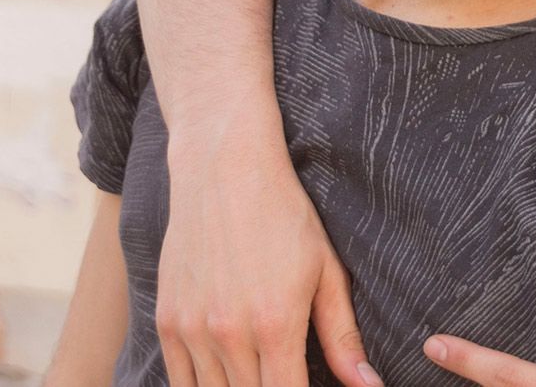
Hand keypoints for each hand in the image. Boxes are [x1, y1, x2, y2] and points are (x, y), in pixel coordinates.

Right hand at [155, 116, 380, 386]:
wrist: (225, 170)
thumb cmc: (286, 217)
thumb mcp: (326, 271)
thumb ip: (343, 336)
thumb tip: (368, 385)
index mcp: (276, 324)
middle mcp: (229, 334)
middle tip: (286, 378)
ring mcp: (191, 329)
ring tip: (260, 375)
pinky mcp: (167, 321)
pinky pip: (178, 381)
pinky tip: (226, 378)